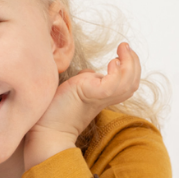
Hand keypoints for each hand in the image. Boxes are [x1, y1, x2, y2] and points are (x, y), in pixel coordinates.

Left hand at [23, 42, 141, 168]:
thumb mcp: (75, 90)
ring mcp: (99, 97)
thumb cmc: (54, 111)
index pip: (127, 84)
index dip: (130, 67)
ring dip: (130, 63)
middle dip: (134, 62)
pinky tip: (112, 62)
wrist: (44, 131)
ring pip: (128, 83)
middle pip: (132, 83)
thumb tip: (89, 73)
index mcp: (102, 97)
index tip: (122, 53)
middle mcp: (104, 98)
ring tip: (122, 49)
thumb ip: (86, 81)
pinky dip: (118, 71)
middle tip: (125, 46)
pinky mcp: (91, 95)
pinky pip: (114, 84)